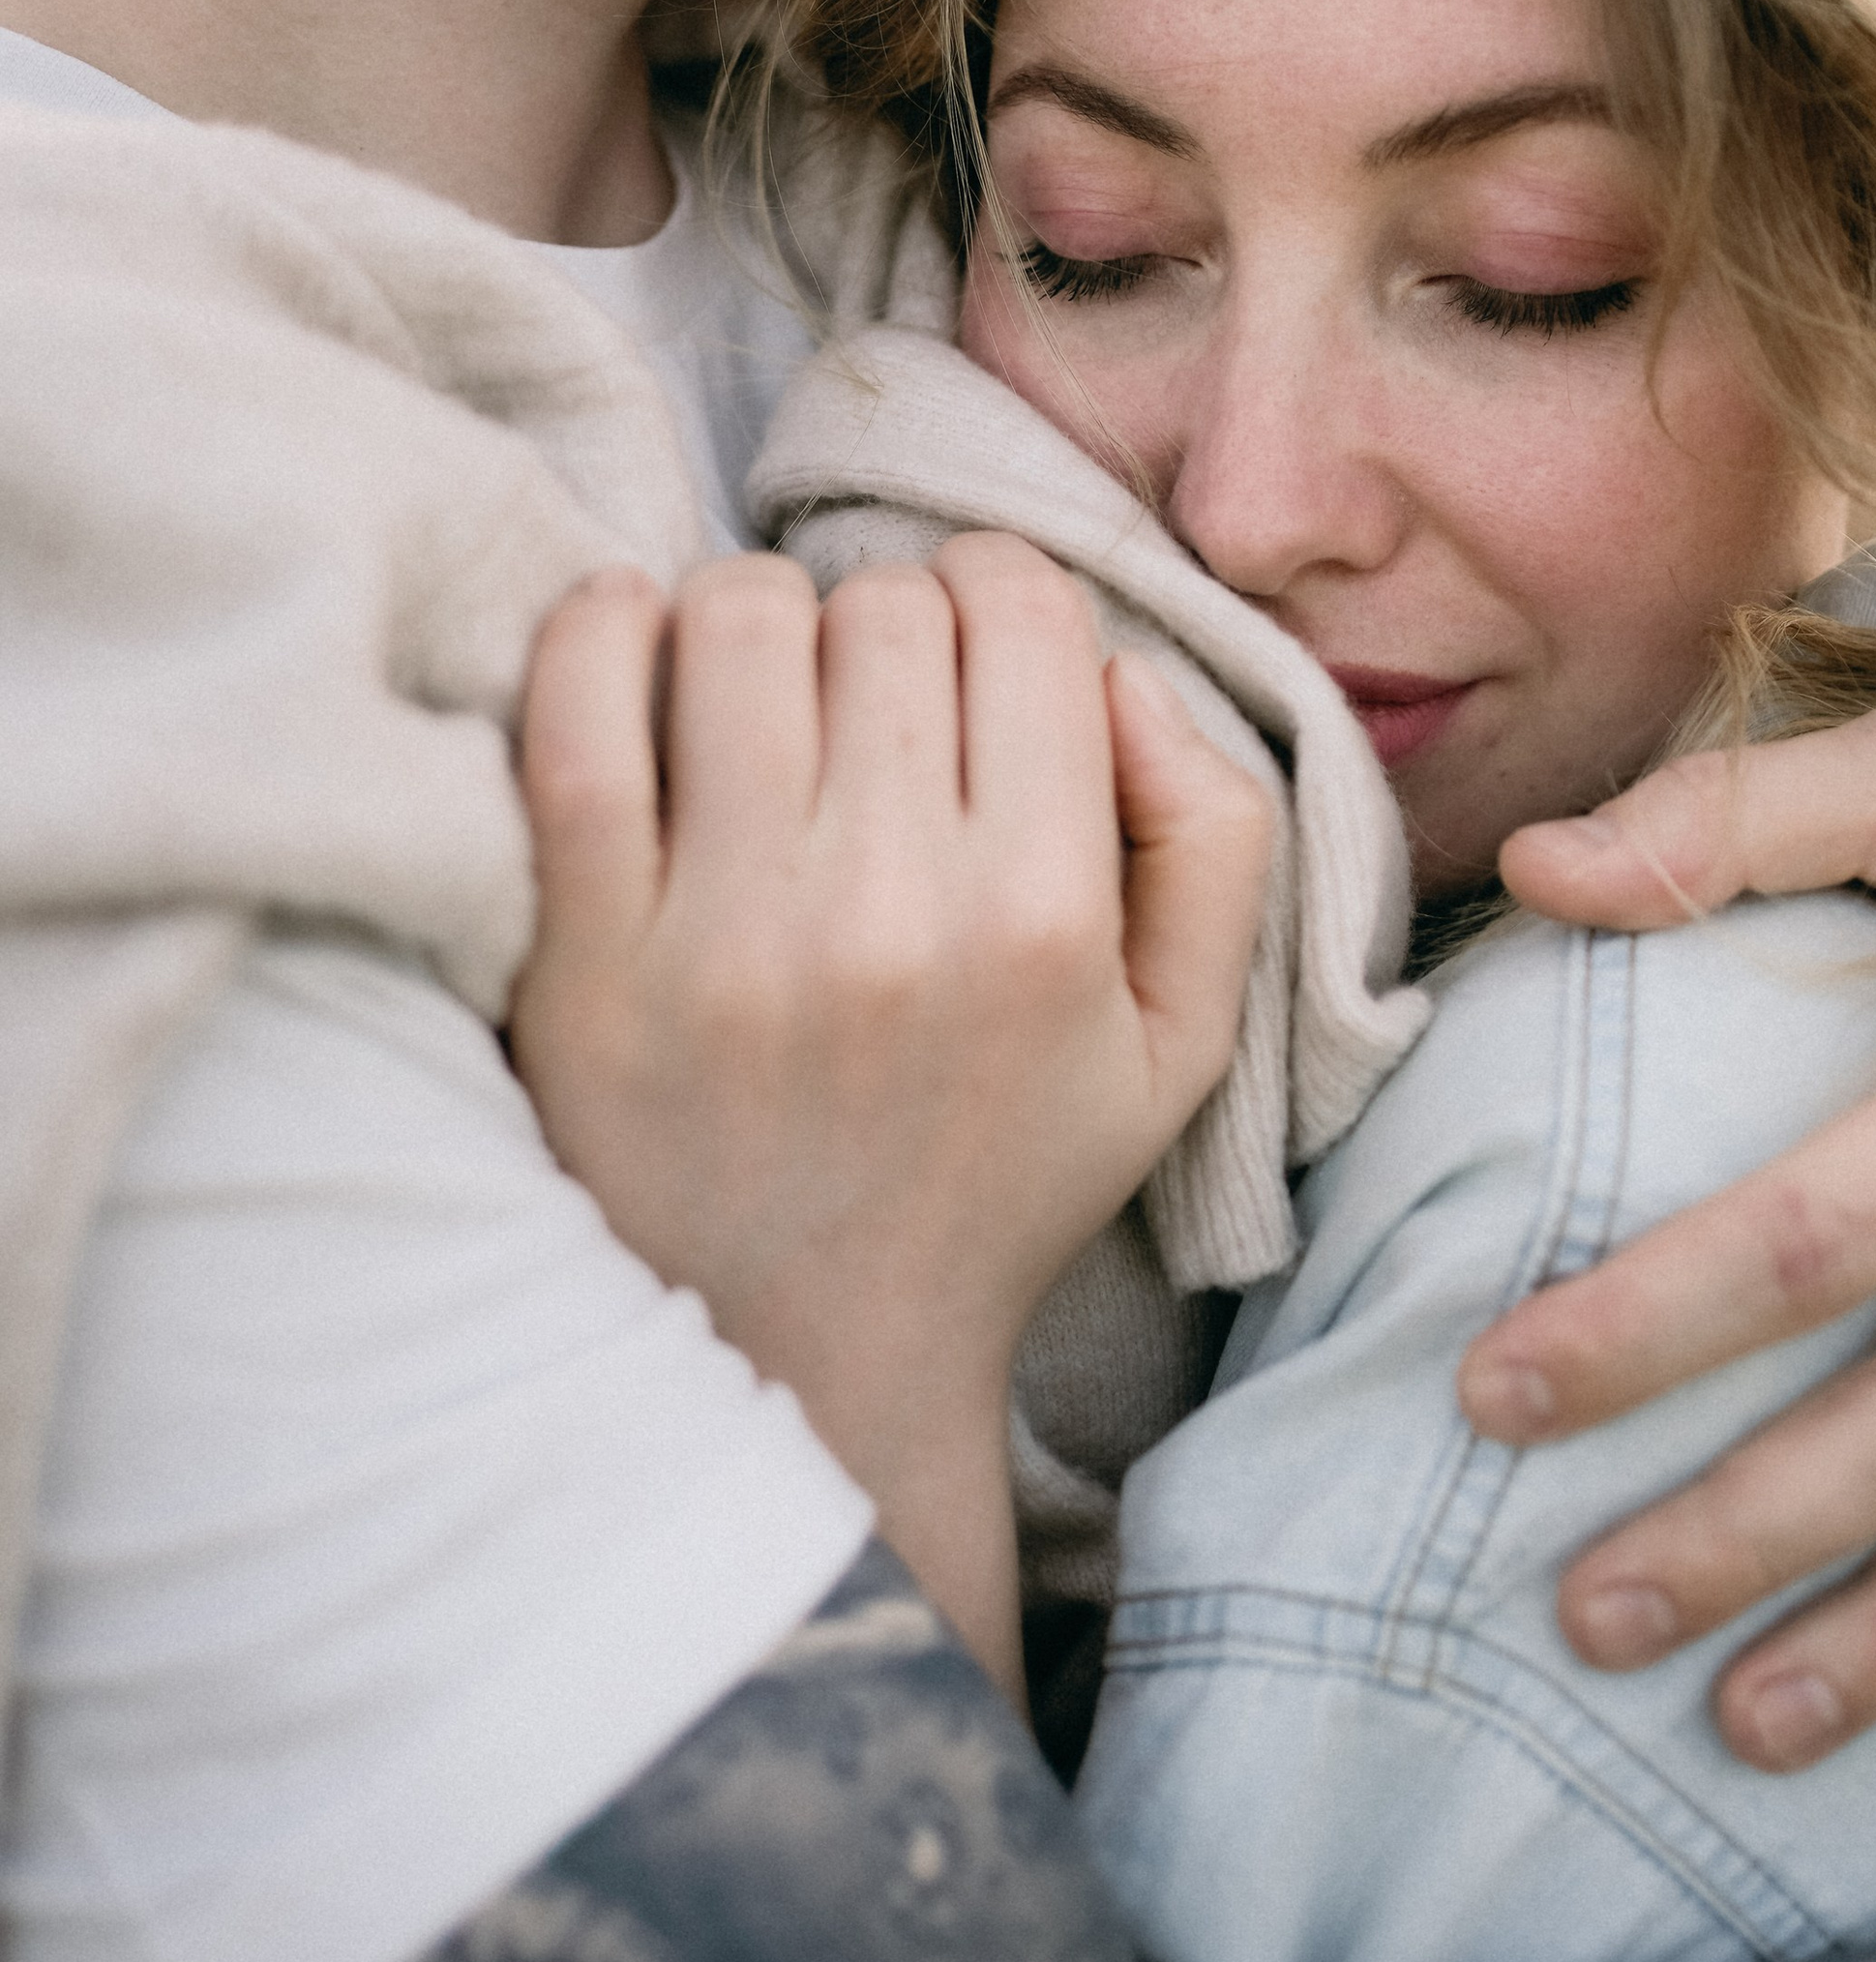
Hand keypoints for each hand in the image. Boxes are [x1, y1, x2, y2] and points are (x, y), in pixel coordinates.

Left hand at [510, 540, 1270, 1691]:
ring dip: (755, 624)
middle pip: (882, 606)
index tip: (973, 656)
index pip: (1022, 611)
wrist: (808, 1361)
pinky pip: (573, 714)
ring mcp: (722, 934)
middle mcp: (891, 912)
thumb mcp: (1183, 1040)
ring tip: (759, 696)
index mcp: (1048, 918)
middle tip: (866, 701)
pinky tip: (631, 650)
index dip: (1000, 600)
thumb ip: (1216, 831)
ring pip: (737, 622)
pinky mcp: (582, 960)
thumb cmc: (996, 1175)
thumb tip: (1119, 666)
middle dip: (884, 620)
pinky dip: (598, 634)